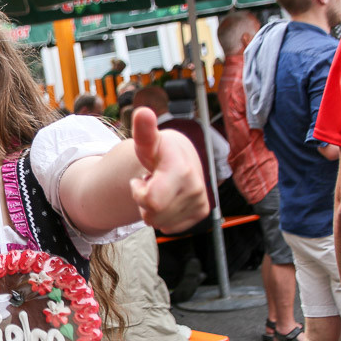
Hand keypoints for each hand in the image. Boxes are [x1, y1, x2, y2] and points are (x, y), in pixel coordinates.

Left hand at [129, 107, 209, 232]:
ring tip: (160, 188)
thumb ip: (143, 130)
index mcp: (180, 169)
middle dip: (144, 203)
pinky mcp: (202, 212)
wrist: (181, 157)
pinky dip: (165, 217)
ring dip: (154, 209)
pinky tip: (169, 197)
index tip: (141, 179)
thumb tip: (143, 112)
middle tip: (150, 183)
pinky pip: (171, 228)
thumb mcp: (147, 141)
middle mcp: (195, 186)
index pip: (152, 201)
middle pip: (152, 216)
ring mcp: (200, 200)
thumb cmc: (158, 150)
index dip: (138, 194)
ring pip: (160, 224)